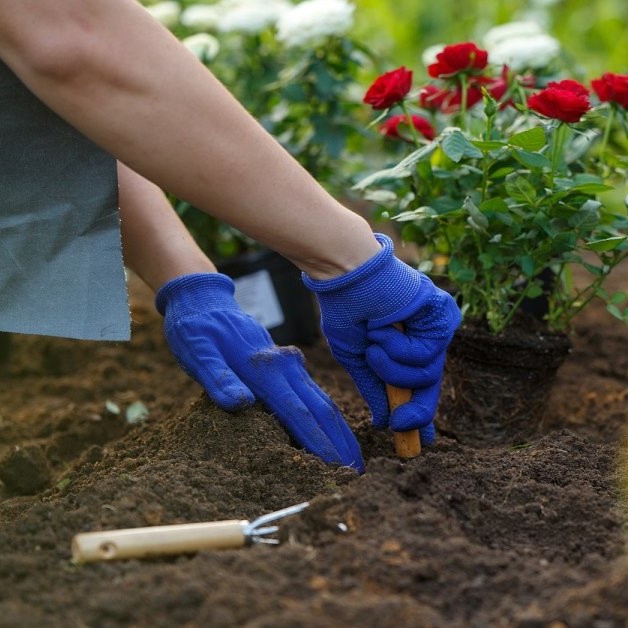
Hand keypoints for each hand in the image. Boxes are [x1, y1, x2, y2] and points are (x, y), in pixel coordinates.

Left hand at [155, 273, 363, 471]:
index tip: (337, 469)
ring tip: (353, 459)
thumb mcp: (198, 353)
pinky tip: (332, 431)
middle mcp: (285, 366)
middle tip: (358, 474)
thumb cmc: (195, 330)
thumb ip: (218, 379)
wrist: (204, 298)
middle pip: (322, 409)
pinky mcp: (287, 364)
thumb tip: (241, 403)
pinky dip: (328, 416)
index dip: (320, 444)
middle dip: (342, 443)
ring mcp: (290, 363)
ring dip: (340, 430)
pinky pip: (314, 393)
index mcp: (265, 369)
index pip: (299, 414)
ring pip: (323, 400)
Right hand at [303, 233, 460, 445]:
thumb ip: (374, 388)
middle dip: (416, 410)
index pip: (418, 384)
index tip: (422, 441)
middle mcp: (423, 338)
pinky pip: (427, 353)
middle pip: (429, 385)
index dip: (419, 411)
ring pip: (426, 374)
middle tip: (401, 426)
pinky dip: (400, 348)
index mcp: (404, 347)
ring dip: (393, 368)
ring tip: (374, 343)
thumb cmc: (346, 309)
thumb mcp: (355, 358)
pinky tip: (386, 328)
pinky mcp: (442, 315)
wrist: (347, 276)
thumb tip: (385, 422)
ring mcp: (434, 327)